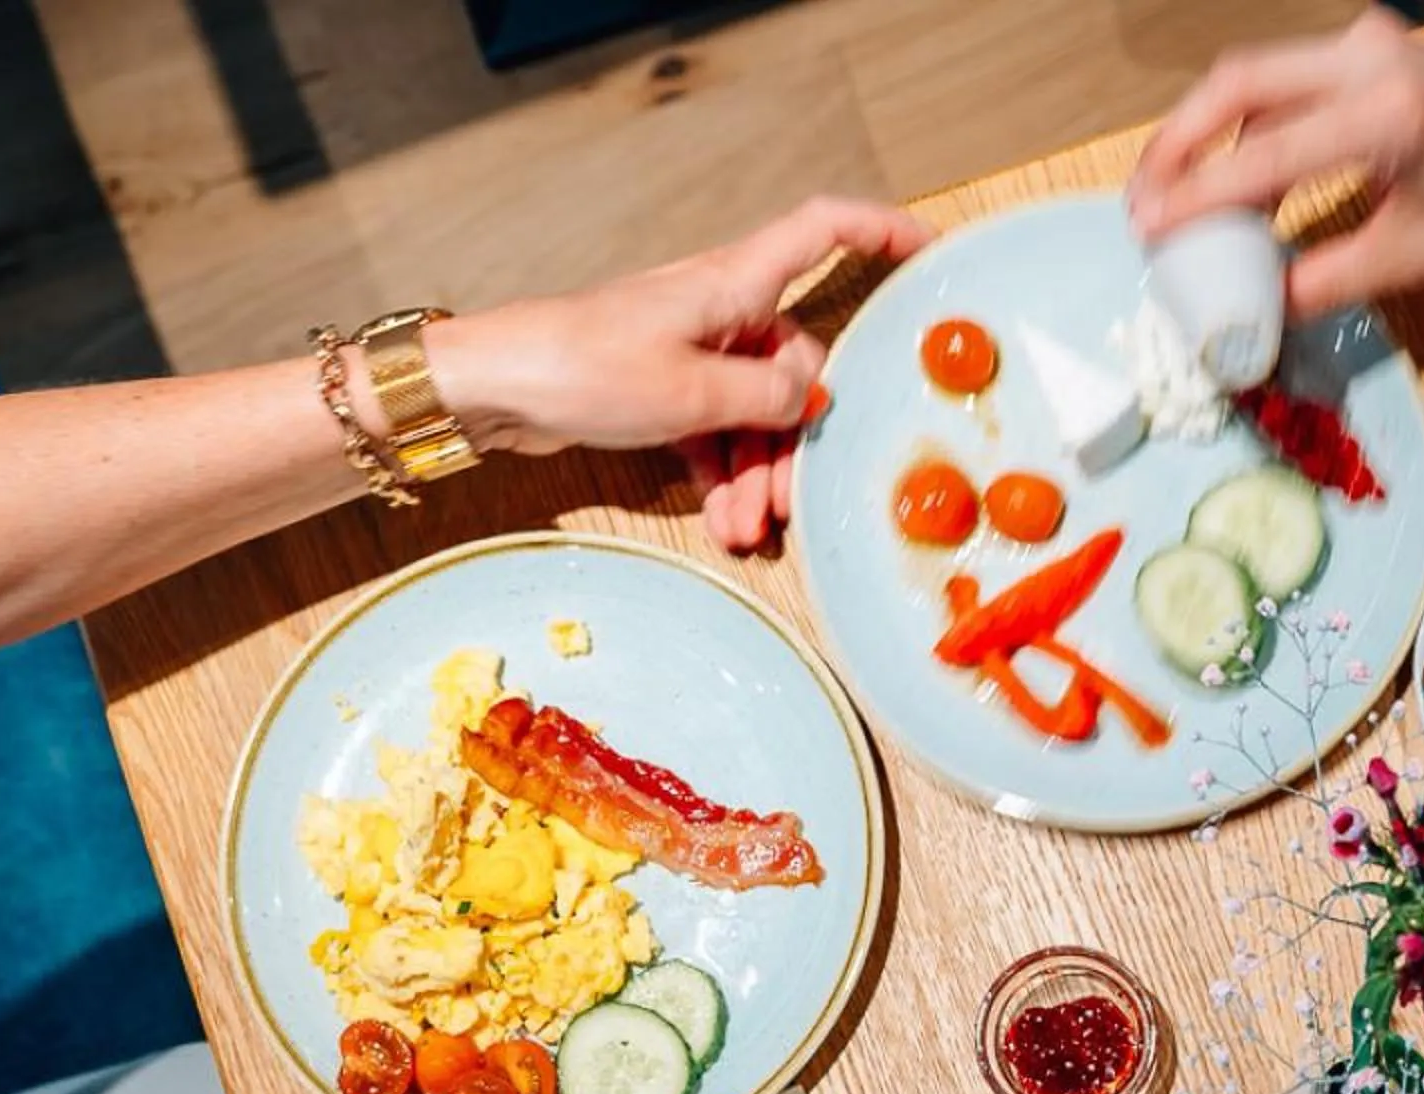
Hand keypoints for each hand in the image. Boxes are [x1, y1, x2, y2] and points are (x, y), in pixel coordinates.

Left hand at [428, 197, 930, 550]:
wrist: (495, 388)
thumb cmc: (584, 366)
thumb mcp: (690, 391)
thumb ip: (766, 398)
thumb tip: (813, 401)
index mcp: (735, 285)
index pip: (824, 232)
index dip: (880, 232)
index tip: (928, 251)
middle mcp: (721, 309)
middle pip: (792, 368)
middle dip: (793, 442)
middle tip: (785, 507)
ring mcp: (692, 348)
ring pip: (754, 411)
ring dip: (755, 474)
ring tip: (744, 532)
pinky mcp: (663, 386)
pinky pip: (716, 430)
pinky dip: (722, 474)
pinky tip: (723, 520)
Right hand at [1127, 9, 1423, 317]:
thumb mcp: (1416, 259)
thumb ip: (1326, 281)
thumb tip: (1258, 311)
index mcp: (1385, 115)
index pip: (1263, 156)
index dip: (1197, 198)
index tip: (1150, 232)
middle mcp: (1366, 60)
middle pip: (1235, 83)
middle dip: (1176, 144)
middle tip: (1140, 205)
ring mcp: (1363, 45)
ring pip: (1254, 81)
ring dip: (1207, 137)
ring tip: (1176, 202)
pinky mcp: (1364, 51)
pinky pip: (1285, 86)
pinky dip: (1248, 132)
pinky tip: (1235, 185)